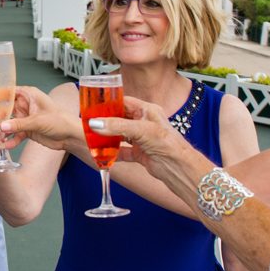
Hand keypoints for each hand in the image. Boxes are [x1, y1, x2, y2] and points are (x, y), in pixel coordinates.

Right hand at [0, 86, 82, 150]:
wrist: (70, 136)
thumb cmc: (60, 120)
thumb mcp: (38, 121)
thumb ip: (19, 124)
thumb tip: (2, 126)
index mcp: (29, 95)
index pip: (8, 93)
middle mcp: (25, 105)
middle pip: (5, 110)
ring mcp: (25, 118)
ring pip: (9, 123)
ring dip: (2, 132)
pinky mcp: (27, 130)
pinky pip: (15, 134)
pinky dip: (11, 140)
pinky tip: (6, 146)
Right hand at [92, 114, 213, 205]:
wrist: (179, 168)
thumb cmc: (169, 144)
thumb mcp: (141, 130)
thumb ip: (117, 126)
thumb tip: (96, 123)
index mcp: (147, 111)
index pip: (124, 102)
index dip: (109, 103)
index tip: (94, 106)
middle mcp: (144, 123)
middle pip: (119, 118)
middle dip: (105, 121)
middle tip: (90, 123)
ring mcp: (141, 139)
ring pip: (119, 135)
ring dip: (107, 137)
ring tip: (93, 137)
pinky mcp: (139, 153)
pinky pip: (122, 151)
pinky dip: (113, 153)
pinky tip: (104, 154)